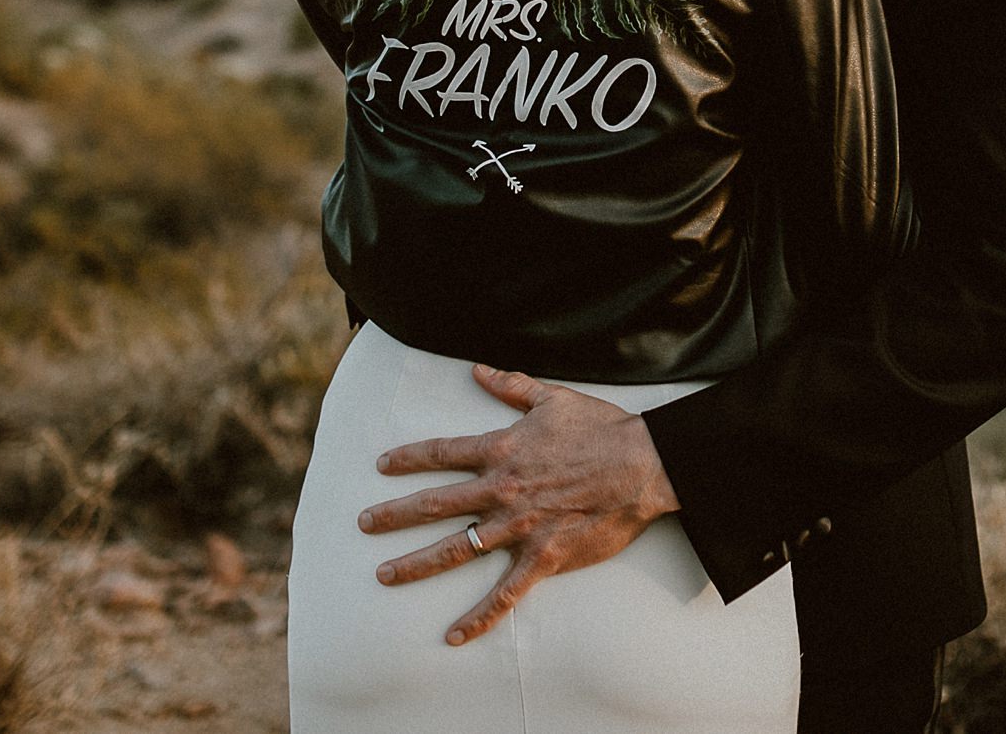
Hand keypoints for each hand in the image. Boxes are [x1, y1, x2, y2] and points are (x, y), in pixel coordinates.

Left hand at [358, 363, 680, 645]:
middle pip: (434, 503)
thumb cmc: (600, 428)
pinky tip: (454, 635)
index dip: (408, 458)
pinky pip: (505, 593)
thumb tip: (478, 370)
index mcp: (501, 450)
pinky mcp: (543, 557)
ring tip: (384, 575)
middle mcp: (500, 490)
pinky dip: (479, 616)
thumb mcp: (552, 397)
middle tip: (362, 524)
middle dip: (393, 515)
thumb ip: (510, 386)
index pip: (441, 453)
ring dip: (416, 563)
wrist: (642, 465)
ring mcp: (518, 527)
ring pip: (455, 549)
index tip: (381, 465)